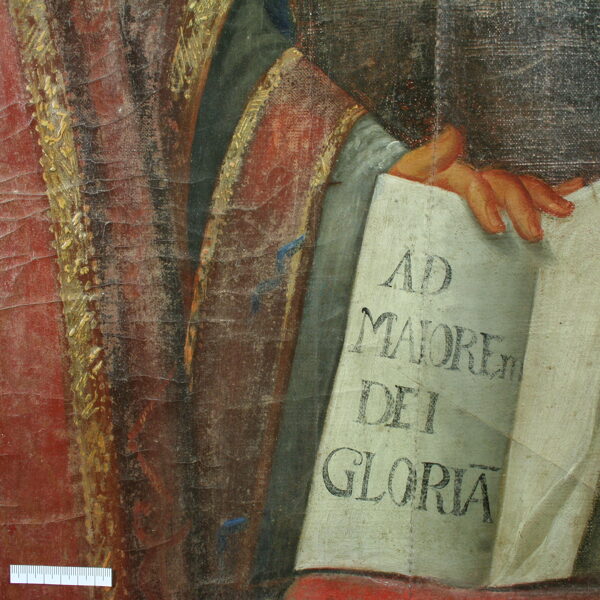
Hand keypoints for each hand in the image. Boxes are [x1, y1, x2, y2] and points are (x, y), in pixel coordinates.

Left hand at [388, 125, 581, 241]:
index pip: (472, 180)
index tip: (496, 228)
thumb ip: (426, 156)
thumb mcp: (401, 177)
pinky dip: (545, 190)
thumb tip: (455, 132)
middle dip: (522, 204)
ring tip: (564, 210)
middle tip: (534, 233)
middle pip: (501, 182)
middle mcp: (466, 177)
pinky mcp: (485, 203)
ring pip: (516, 186)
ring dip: (542, 196)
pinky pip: (518, 193)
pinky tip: (571, 190)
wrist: (383, 217)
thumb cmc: (392, 201)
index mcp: (445, 172)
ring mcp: (478, 189)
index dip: (486, 200)